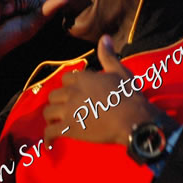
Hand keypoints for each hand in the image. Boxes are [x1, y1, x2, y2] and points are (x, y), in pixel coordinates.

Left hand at [43, 35, 161, 144]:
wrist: (133, 120)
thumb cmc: (129, 96)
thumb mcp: (120, 71)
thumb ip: (108, 56)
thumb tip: (104, 38)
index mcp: (83, 78)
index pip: (66, 78)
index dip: (70, 85)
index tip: (76, 93)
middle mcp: (72, 93)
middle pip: (54, 94)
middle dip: (59, 101)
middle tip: (67, 108)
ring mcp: (69, 111)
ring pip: (48, 112)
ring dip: (52, 117)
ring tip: (57, 122)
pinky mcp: (69, 129)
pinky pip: (50, 132)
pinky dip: (48, 138)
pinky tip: (50, 143)